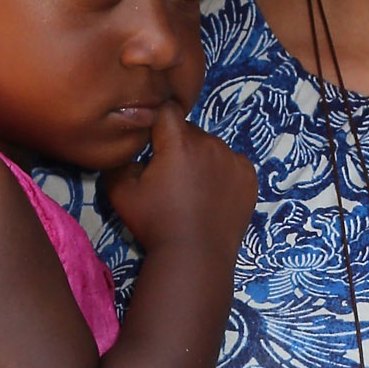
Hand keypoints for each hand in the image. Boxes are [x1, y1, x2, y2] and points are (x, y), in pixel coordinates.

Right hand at [103, 100, 254, 260]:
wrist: (195, 257)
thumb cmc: (155, 224)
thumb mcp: (120, 193)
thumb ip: (120, 161)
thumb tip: (131, 149)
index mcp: (179, 142)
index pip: (167, 110)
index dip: (157, 123)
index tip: (153, 143)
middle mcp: (210, 143)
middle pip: (190, 131)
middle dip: (178, 146)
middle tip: (170, 178)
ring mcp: (233, 160)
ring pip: (211, 147)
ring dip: (201, 159)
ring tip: (194, 190)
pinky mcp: (249, 177)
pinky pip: (232, 163)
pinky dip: (223, 172)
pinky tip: (213, 194)